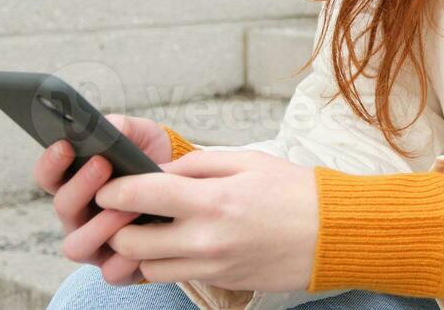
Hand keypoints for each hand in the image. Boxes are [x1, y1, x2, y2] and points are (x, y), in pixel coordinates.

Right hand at [32, 113, 177, 284]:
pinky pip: (110, 272)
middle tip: (103, 164)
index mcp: (74, 184)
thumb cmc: (153, 162)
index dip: (51, 162)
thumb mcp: (143, 137)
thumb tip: (105, 125)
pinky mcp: (116, 269)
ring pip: (76, 246)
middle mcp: (78, 217)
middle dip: (81, 186)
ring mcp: (94, 245)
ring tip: (129, 207)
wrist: (187, 192)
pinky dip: (125, 258)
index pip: (48, 176)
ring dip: (101, 225)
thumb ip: (122, 127)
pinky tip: (144, 239)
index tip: (65, 144)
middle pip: (62, 207)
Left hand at [98, 148, 320, 292]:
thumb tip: (156, 172)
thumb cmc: (296, 191)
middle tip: (125, 211)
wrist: (334, 235)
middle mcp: (206, 239)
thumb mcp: (247, 161)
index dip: (113, 190)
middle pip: (131, 241)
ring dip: (140, 248)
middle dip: (118, 225)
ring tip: (151, 228)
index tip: (109, 186)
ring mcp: (212, 267)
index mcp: (211, 200)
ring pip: (147, 267)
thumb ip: (195, 165)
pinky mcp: (221, 283)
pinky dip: (167, 262)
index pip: (140, 195)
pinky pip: (177, 276)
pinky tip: (178, 242)